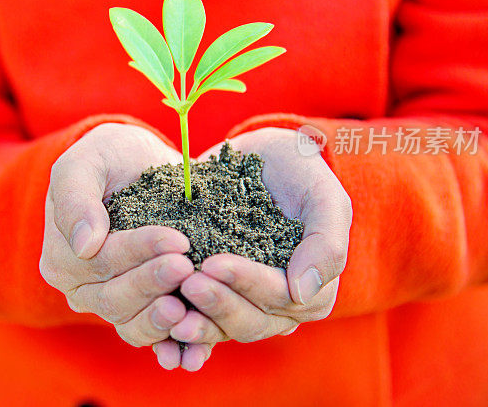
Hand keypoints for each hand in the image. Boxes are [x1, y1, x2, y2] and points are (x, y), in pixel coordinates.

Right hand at [39, 123, 195, 368]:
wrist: (143, 167)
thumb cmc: (111, 156)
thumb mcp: (89, 159)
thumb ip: (77, 195)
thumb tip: (84, 243)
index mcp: (62, 256)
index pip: (99, 261)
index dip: (138, 252)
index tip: (177, 239)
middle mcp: (81, 289)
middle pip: (115, 297)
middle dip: (152, 283)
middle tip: (187, 267)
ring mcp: (112, 305)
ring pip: (132, 325)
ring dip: (160, 321)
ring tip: (188, 308)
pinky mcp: (143, 313)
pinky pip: (154, 339)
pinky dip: (173, 347)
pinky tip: (194, 352)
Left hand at [168, 127, 352, 362]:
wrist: (259, 157)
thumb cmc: (298, 172)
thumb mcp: (323, 195)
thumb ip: (326, 243)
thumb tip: (303, 293)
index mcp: (313, 291)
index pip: (280, 297)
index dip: (248, 283)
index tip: (214, 264)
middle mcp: (280, 308)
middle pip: (250, 321)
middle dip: (218, 304)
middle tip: (188, 282)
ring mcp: (244, 305)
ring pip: (221, 328)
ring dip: (197, 322)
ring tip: (169, 306)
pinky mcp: (214, 298)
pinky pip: (198, 322)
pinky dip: (180, 330)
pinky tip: (161, 329)